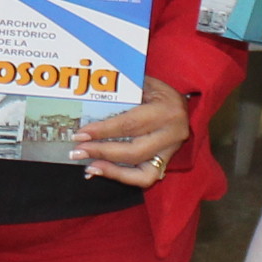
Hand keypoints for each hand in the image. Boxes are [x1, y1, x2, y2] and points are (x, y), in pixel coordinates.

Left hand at [74, 77, 189, 186]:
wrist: (183, 105)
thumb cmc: (158, 91)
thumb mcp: (144, 83)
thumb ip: (122, 92)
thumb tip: (87, 101)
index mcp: (166, 111)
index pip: (130, 124)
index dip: (103, 130)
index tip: (81, 133)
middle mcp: (172, 134)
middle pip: (133, 151)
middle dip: (103, 152)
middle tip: (78, 151)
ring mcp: (171, 152)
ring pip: (142, 172)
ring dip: (112, 171)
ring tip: (89, 166)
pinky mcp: (167, 163)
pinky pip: (145, 178)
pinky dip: (123, 177)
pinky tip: (102, 170)